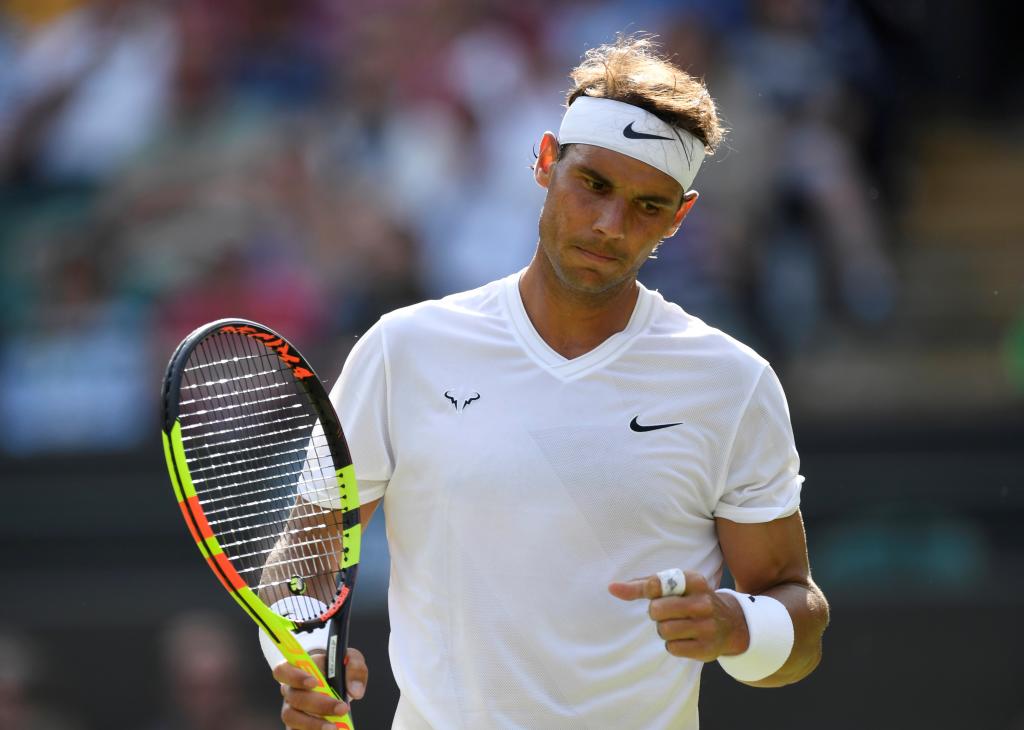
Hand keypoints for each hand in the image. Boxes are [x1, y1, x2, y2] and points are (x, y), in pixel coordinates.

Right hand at [274, 648, 366, 729]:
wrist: (335, 683)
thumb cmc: (338, 668)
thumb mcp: (349, 660)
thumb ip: (354, 668)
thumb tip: (355, 691)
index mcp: (298, 669)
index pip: (283, 670)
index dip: (295, 676)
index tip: (314, 682)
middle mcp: (290, 690)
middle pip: (295, 698)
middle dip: (319, 705)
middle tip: (342, 709)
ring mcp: (291, 709)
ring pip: (293, 718)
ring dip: (314, 724)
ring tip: (335, 728)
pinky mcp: (295, 725)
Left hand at [609, 571, 749, 661]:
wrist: (730, 624)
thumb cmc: (690, 600)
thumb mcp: (675, 586)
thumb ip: (643, 585)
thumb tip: (612, 588)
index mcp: (694, 581)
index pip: (657, 583)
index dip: (644, 590)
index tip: (636, 591)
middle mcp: (703, 602)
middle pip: (657, 610)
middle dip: (656, 612)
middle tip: (667, 612)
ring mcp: (707, 626)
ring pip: (664, 630)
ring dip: (664, 630)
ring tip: (677, 625)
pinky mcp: (706, 648)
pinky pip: (673, 648)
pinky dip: (673, 645)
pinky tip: (685, 638)